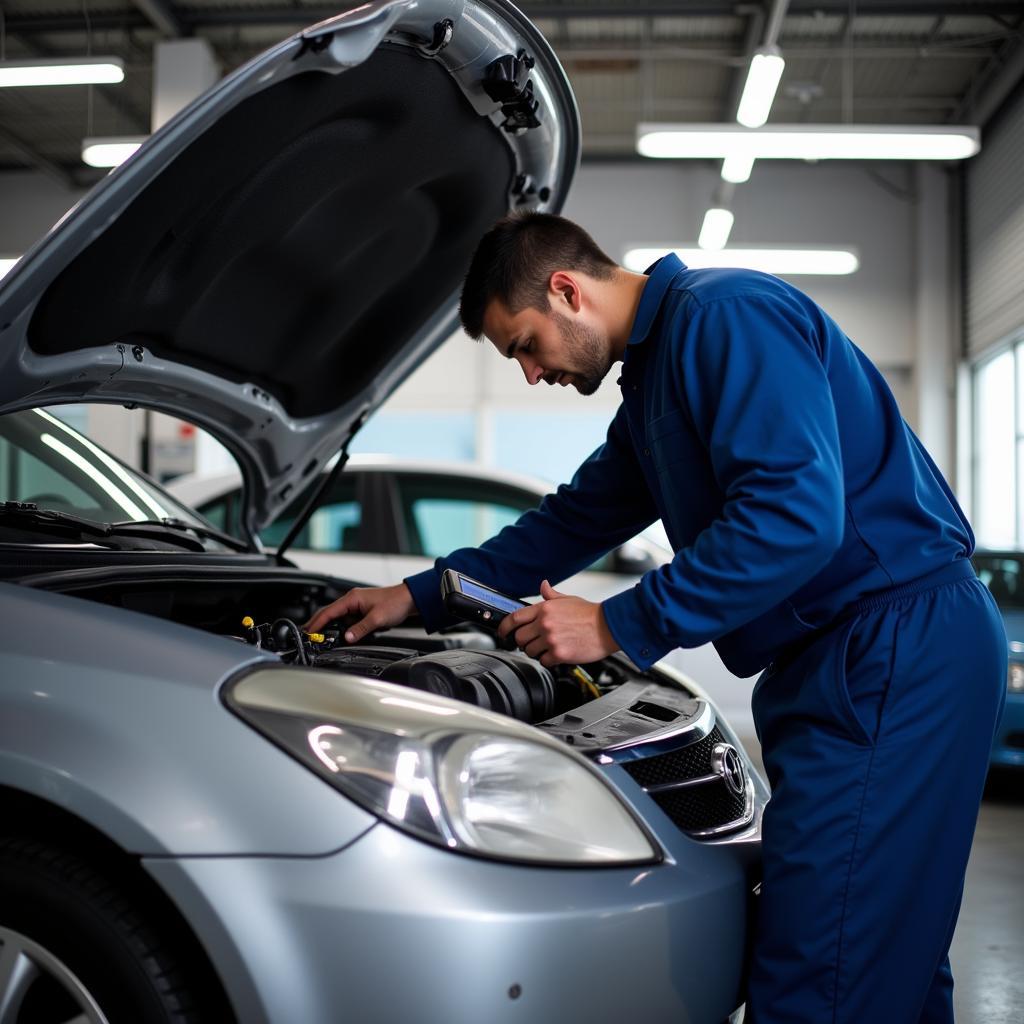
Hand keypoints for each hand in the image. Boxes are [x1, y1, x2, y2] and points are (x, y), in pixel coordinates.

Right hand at [304, 582, 414, 642]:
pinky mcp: (361, 612)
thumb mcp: (377, 618)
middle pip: (329, 613)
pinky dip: (340, 628)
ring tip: (319, 639)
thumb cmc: (395, 603)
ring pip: (337, 618)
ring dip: (329, 627)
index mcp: (352, 598)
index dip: (317, 623)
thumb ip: (361, 629)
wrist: (409, 599)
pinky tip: (337, 636)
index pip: (328, 611)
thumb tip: (347, 637)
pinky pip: (346, 621)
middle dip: (317, 624)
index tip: (308, 633)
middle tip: (308, 636)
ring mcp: (356, 606)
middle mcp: (351, 601)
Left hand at [497, 579, 619, 667]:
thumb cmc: (590, 614)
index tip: (503, 633)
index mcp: (544, 609)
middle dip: (523, 642)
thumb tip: (543, 585)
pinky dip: (547, 660)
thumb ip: (551, 595)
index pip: (515, 618)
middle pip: (519, 638)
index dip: (504, 627)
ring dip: (536, 652)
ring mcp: (551, 639)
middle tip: (532, 642)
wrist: (608, 626)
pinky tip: (556, 654)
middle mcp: (545, 623)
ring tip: (547, 648)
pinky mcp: (559, 653)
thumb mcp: (568, 599)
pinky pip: (543, 661)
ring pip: (529, 651)